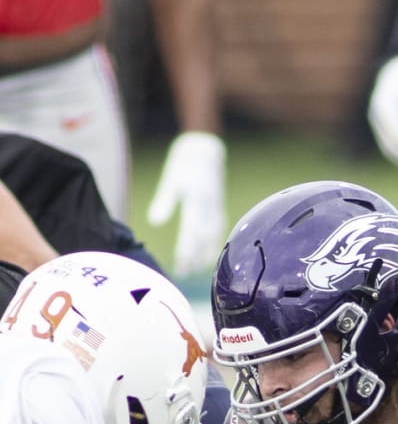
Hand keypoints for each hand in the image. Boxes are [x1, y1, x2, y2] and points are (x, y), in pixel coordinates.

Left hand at [147, 131, 226, 277]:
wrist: (205, 150)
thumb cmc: (184, 163)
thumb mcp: (172, 179)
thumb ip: (164, 201)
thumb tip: (154, 222)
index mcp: (196, 201)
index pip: (191, 233)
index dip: (186, 251)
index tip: (180, 266)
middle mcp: (208, 207)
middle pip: (201, 239)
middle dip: (193, 257)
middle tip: (184, 273)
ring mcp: (216, 208)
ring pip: (212, 237)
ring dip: (205, 254)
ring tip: (198, 269)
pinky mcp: (219, 207)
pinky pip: (218, 231)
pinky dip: (214, 244)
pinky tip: (209, 254)